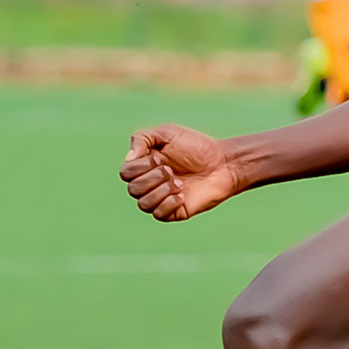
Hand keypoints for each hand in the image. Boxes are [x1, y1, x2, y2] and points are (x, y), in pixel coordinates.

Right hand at [123, 124, 245, 221]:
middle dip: (153, 177)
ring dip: (162, 191)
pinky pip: (158, 215)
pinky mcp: (174, 212)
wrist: (222, 163)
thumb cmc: (196, 146)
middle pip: (132, 189)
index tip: (161, 158)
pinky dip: (169, 203)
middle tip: (172, 170)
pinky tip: (183, 195)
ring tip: (180, 182)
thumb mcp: (167, 133)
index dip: (140, 166)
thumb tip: (128, 158)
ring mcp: (161, 199)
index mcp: (144, 166)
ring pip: (143, 204)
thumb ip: (142, 138)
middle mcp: (149, 184)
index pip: (125, 173)